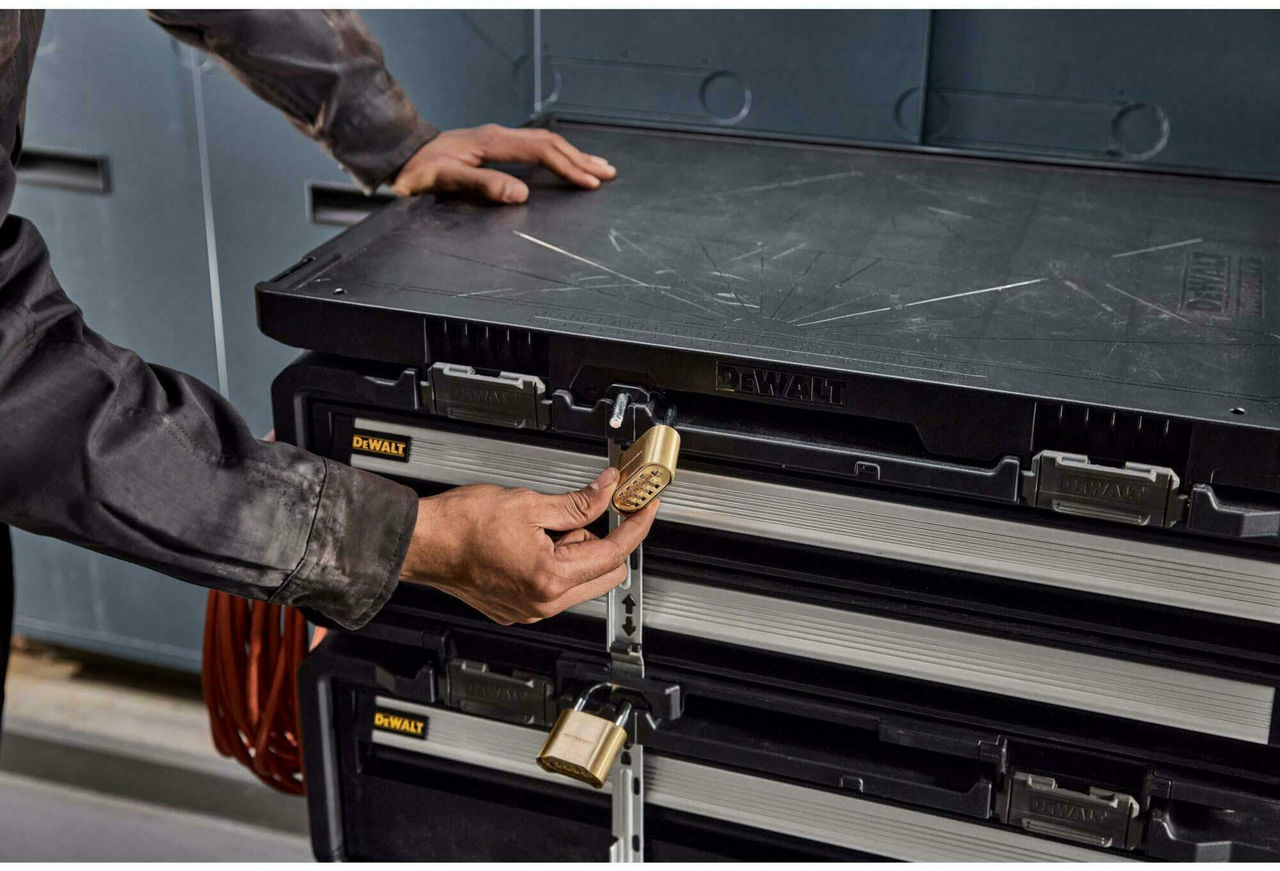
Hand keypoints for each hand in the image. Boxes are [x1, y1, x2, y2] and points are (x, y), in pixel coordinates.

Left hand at [390, 123, 615, 202]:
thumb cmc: (421, 170)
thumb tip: (522, 194)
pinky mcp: (496, 144)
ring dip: (573, 155)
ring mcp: (499, 137)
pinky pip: (535, 146)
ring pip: (546, 142)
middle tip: (608, 173)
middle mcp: (500, 135)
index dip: (569, 168)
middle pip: (550, 143)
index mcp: (494, 142)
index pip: (542, 152)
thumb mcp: (449, 180)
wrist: (400, 154)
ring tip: (598, 166)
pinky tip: (566, 160)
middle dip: (581, 159)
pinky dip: (557, 154)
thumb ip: (485, 185)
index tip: (590, 183)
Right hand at [399, 467, 656, 623]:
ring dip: (577, 552)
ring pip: (579, 581)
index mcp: (550, 577)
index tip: (645, 507)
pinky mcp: (517, 609)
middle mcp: (543, 602)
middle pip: (603, 574)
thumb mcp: (528, 503)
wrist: (424, 543)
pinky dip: (556, 563)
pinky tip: (534, 542)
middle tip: (587, 509)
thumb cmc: (462, 525)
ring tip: (545, 526)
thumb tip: (607, 490)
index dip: (635, 525)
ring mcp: (529, 610)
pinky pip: (554, 587)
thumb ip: (577, 502)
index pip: (613, 552)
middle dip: (602, 540)